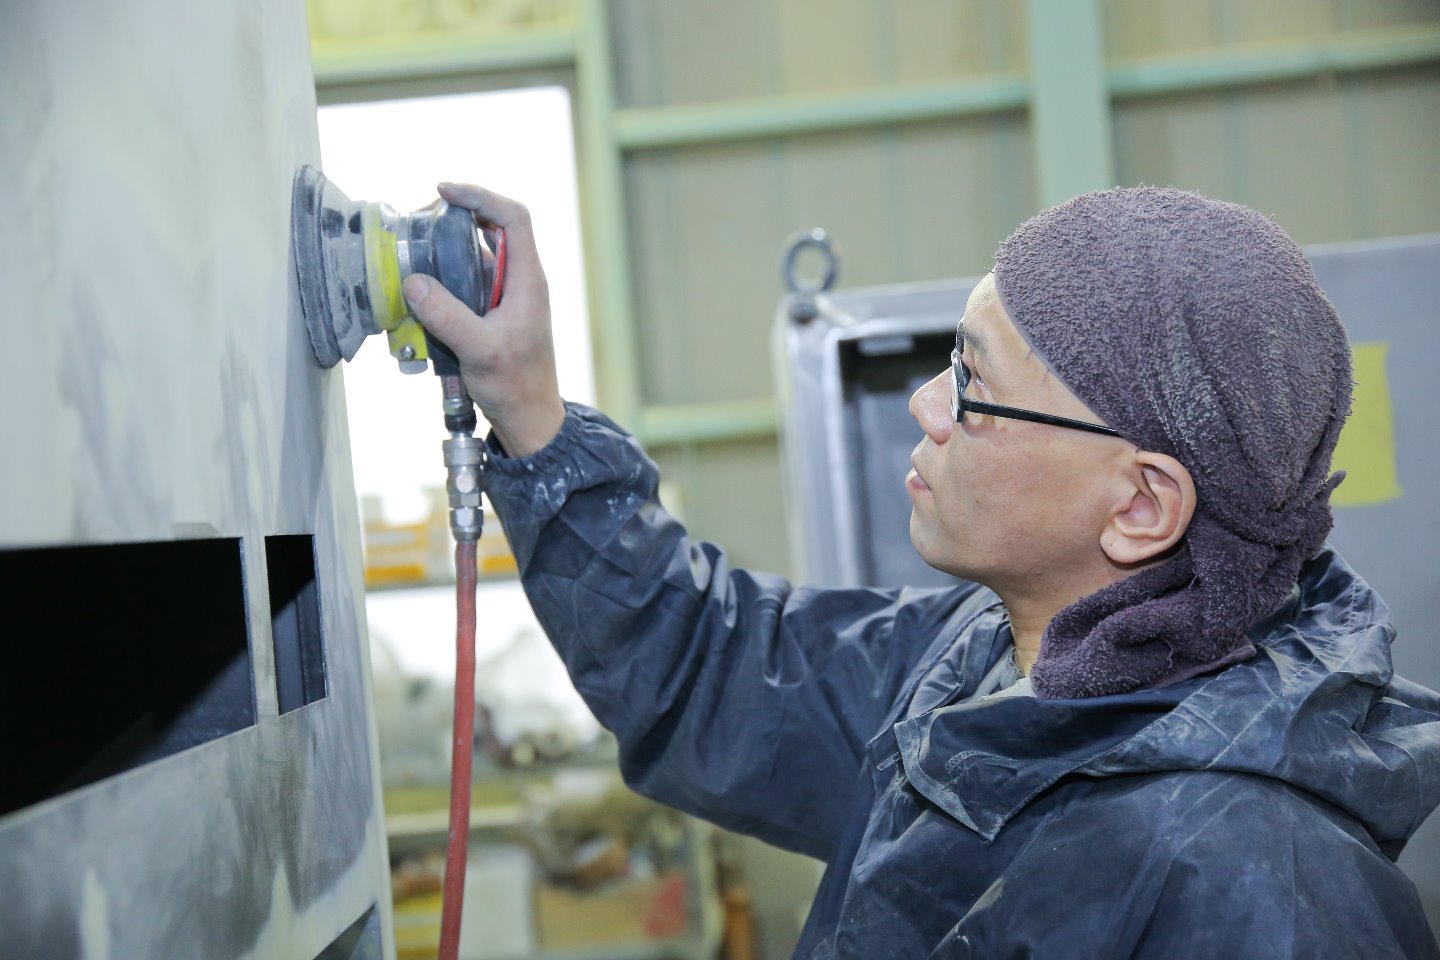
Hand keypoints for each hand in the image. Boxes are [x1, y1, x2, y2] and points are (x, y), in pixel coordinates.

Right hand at [402, 182, 566, 456]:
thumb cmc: (515, 385)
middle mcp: (521, 281)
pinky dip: (445, 277)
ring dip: (447, 247)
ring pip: (477, 255)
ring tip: (415, 248)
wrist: (529, 418)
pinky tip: (422, 287)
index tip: (444, 192)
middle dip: (456, 217)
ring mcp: (507, 296)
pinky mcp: (493, 313)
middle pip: (493, 228)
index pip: (513, 218)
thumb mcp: (478, 350)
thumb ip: (446, 315)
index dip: (481, 197)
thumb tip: (413, 282)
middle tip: (420, 221)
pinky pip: (468, 282)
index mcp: (528, 280)